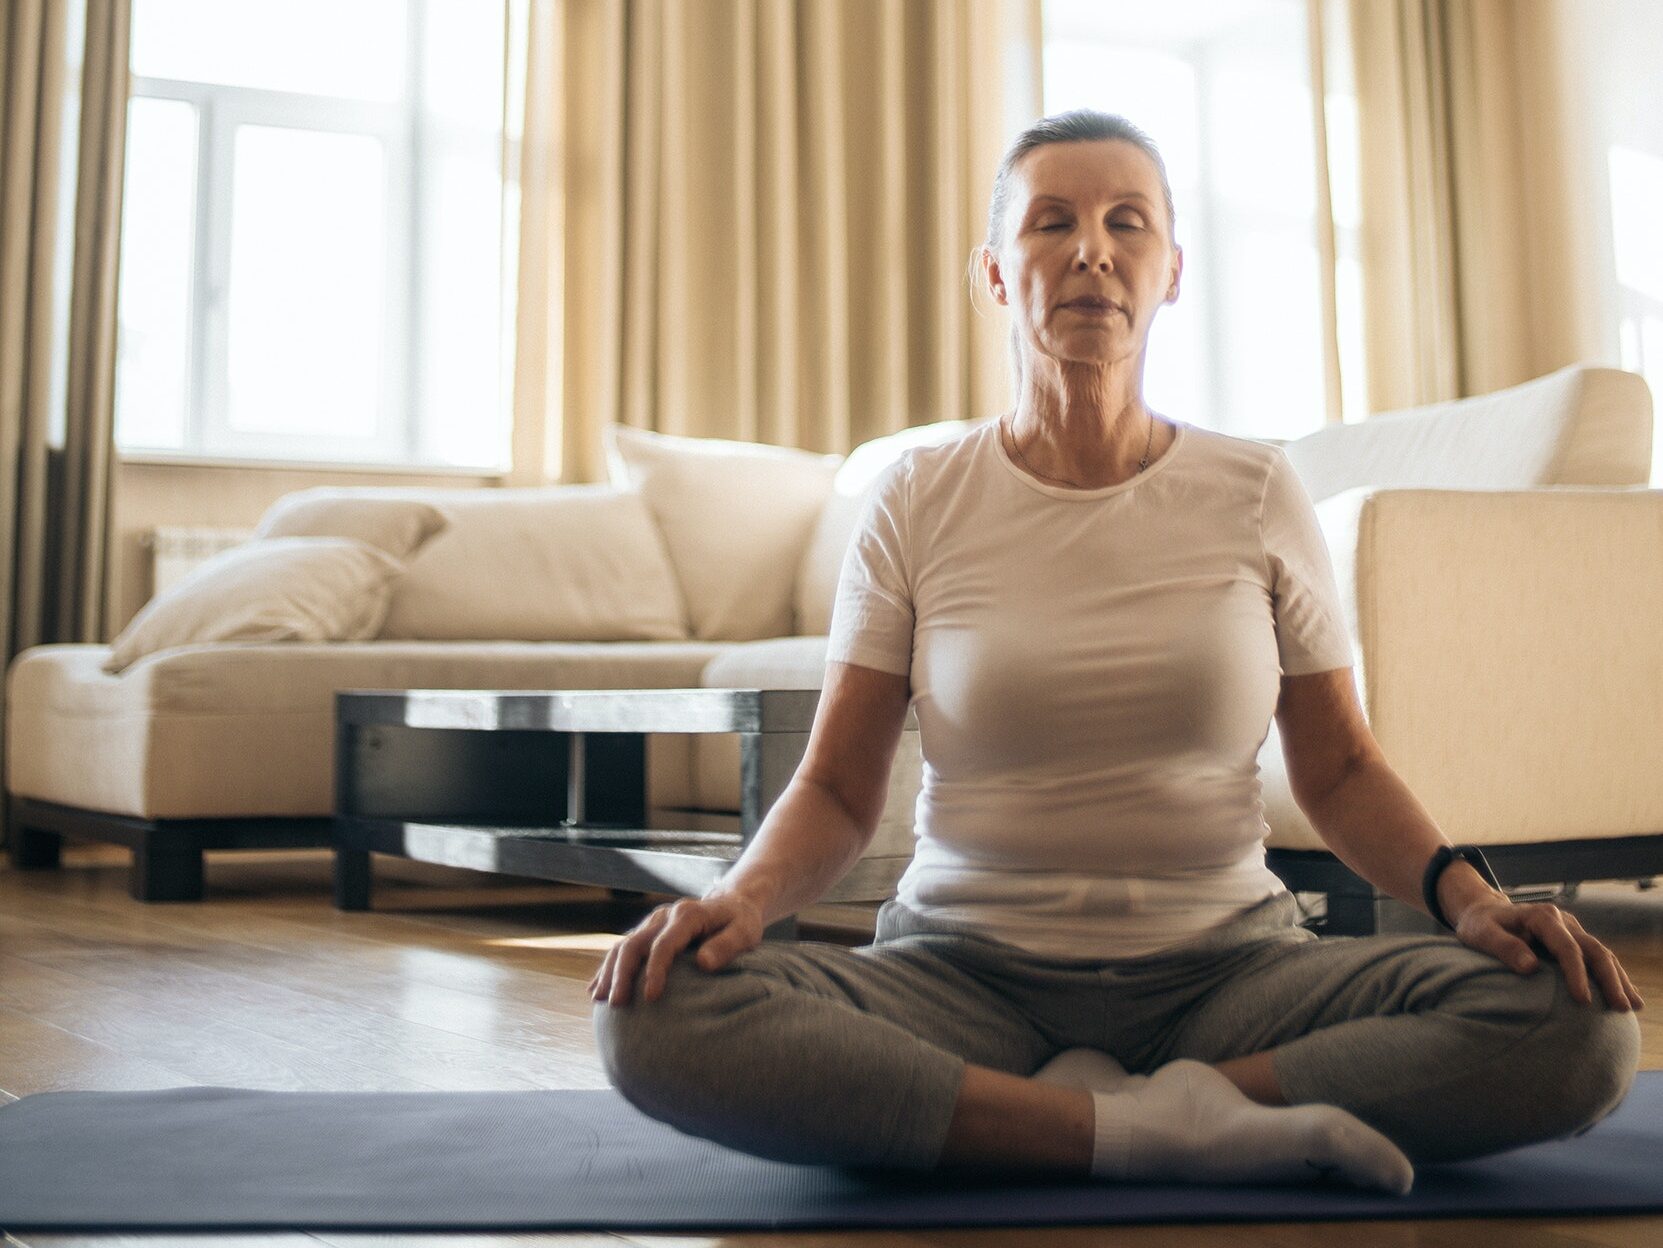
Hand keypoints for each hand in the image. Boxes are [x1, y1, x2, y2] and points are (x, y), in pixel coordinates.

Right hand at [587, 893, 764, 1007]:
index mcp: (687, 915)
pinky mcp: (647, 931)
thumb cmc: (741, 922)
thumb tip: (703, 964)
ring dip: (609, 972)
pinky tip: (595, 989)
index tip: (650, 997)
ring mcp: (653, 922)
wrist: (732, 903)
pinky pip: (622, 948)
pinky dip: (608, 968)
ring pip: (623, 945)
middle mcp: (664, 916)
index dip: (655, 970)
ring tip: (599, 1000)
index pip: (664, 944)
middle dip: (622, 974)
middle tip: (616, 1004)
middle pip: (634, 943)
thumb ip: (727, 946)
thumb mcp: (745, 932)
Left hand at [1454, 898, 1644, 1011]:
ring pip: (1601, 953)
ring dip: (1618, 978)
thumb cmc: (1479, 925)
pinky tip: (1626, 994)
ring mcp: (1571, 929)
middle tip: (1620, 1007)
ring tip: (1633, 1005)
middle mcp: (1562, 921)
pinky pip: (1597, 957)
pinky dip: (1613, 975)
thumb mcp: (1481, 934)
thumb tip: (1530, 967)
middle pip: (1594, 949)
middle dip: (1609, 979)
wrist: (1482, 912)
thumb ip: (1504, 947)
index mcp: (1542, 917)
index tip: (1583, 1000)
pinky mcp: (1572, 940)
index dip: (1576, 973)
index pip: (1566, 947)